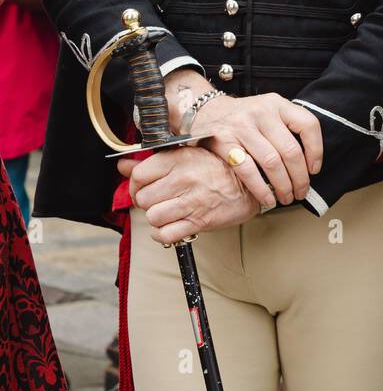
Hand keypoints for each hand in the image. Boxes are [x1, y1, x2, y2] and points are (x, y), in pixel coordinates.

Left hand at [118, 147, 258, 244]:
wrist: (251, 182)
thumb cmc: (218, 167)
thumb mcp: (187, 156)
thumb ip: (152, 162)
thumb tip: (122, 166)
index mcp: (178, 159)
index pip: (139, 175)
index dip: (134, 185)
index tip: (141, 189)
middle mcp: (182, 179)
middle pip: (143, 198)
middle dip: (147, 203)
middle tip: (158, 201)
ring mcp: (191, 201)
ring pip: (152, 217)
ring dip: (156, 219)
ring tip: (167, 213)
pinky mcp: (199, 221)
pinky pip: (166, 235)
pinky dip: (162, 235)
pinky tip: (170, 227)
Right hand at [180, 89, 322, 208]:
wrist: (207, 111)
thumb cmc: (245, 117)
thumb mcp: (269, 111)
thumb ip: (287, 128)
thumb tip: (309, 164)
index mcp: (277, 103)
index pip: (308, 124)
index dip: (316, 151)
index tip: (314, 170)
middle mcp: (261, 112)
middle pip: (290, 150)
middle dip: (300, 177)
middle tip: (302, 191)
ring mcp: (241, 126)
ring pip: (272, 162)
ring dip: (283, 186)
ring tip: (286, 198)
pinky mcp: (224, 141)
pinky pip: (248, 170)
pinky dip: (260, 189)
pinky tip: (267, 199)